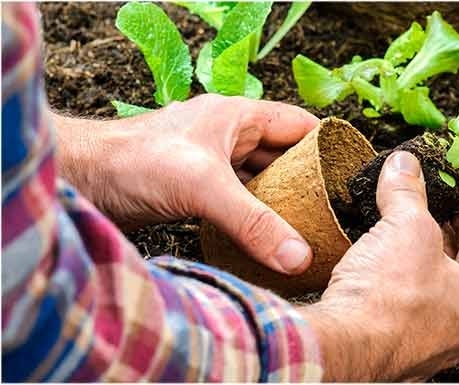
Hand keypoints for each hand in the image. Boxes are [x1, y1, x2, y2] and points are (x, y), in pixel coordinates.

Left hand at [53, 94, 318, 274]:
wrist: (81, 180)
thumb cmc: (135, 162)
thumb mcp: (204, 188)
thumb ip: (254, 223)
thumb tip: (300, 257)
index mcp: (238, 117)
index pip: (299, 126)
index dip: (327, 147)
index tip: (350, 177)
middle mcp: (228, 136)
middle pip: (283, 156)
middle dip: (306, 182)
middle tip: (332, 213)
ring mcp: (211, 162)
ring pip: (259, 180)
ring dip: (279, 202)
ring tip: (307, 229)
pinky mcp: (194, 188)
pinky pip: (237, 200)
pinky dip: (253, 216)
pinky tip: (266, 238)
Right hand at [300, 151, 458, 380]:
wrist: (342, 348)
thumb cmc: (388, 299)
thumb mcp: (405, 226)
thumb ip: (408, 191)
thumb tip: (405, 166)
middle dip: (440, 232)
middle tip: (427, 206)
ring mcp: (428, 343)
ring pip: (429, 290)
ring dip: (414, 260)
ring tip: (396, 232)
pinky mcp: (394, 349)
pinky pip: (401, 309)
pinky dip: (392, 285)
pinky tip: (374, 269)